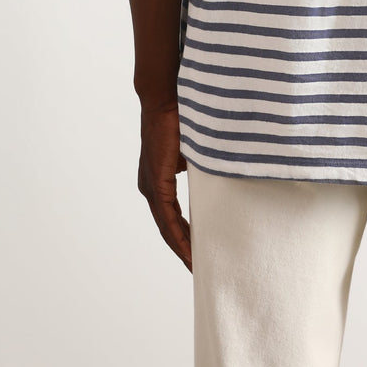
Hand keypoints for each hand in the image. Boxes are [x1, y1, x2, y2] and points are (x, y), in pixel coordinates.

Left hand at [137, 101, 192, 271]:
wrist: (166, 97)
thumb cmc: (182, 117)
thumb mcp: (194, 149)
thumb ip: (199, 166)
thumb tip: (216, 172)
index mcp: (158, 180)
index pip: (170, 216)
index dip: (183, 236)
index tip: (197, 253)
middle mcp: (150, 187)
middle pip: (167, 228)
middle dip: (182, 249)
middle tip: (198, 268)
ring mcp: (151, 186)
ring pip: (166, 226)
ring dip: (181, 247)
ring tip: (195, 265)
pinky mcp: (156, 182)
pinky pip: (167, 217)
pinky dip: (178, 236)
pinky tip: (188, 250)